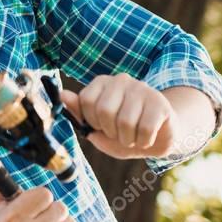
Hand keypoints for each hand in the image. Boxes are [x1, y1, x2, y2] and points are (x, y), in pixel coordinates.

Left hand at [60, 73, 179, 158]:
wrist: (158, 138)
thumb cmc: (123, 133)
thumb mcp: (97, 128)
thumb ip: (78, 113)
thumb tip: (61, 95)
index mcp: (103, 83)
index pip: (86, 100)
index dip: (92, 121)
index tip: (101, 126)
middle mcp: (122, 80)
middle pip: (104, 110)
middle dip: (110, 131)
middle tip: (119, 133)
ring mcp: (143, 89)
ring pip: (125, 122)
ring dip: (128, 139)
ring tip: (133, 136)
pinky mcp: (160, 103)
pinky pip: (145, 129)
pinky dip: (144, 141)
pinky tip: (147, 137)